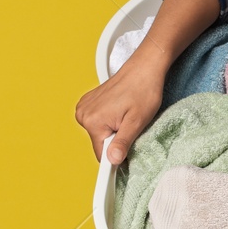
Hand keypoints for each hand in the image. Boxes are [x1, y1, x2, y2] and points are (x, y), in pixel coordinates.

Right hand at [74, 44, 165, 163]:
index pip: (101, 155)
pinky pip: (97, 122)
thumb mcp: (137, 121)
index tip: (128, 150)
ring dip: (113, 130)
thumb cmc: (144, 90)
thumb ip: (122, 142)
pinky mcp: (88, 103)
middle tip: (129, 124)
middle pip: (100, 144)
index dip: (117, 155)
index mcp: (93, 121)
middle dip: (116, 140)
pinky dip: (109, 121)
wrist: (144, 68)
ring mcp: (84, 107)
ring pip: (99, 134)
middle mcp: (84, 114)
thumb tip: (113, 160)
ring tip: (125, 114)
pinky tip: (119, 110)